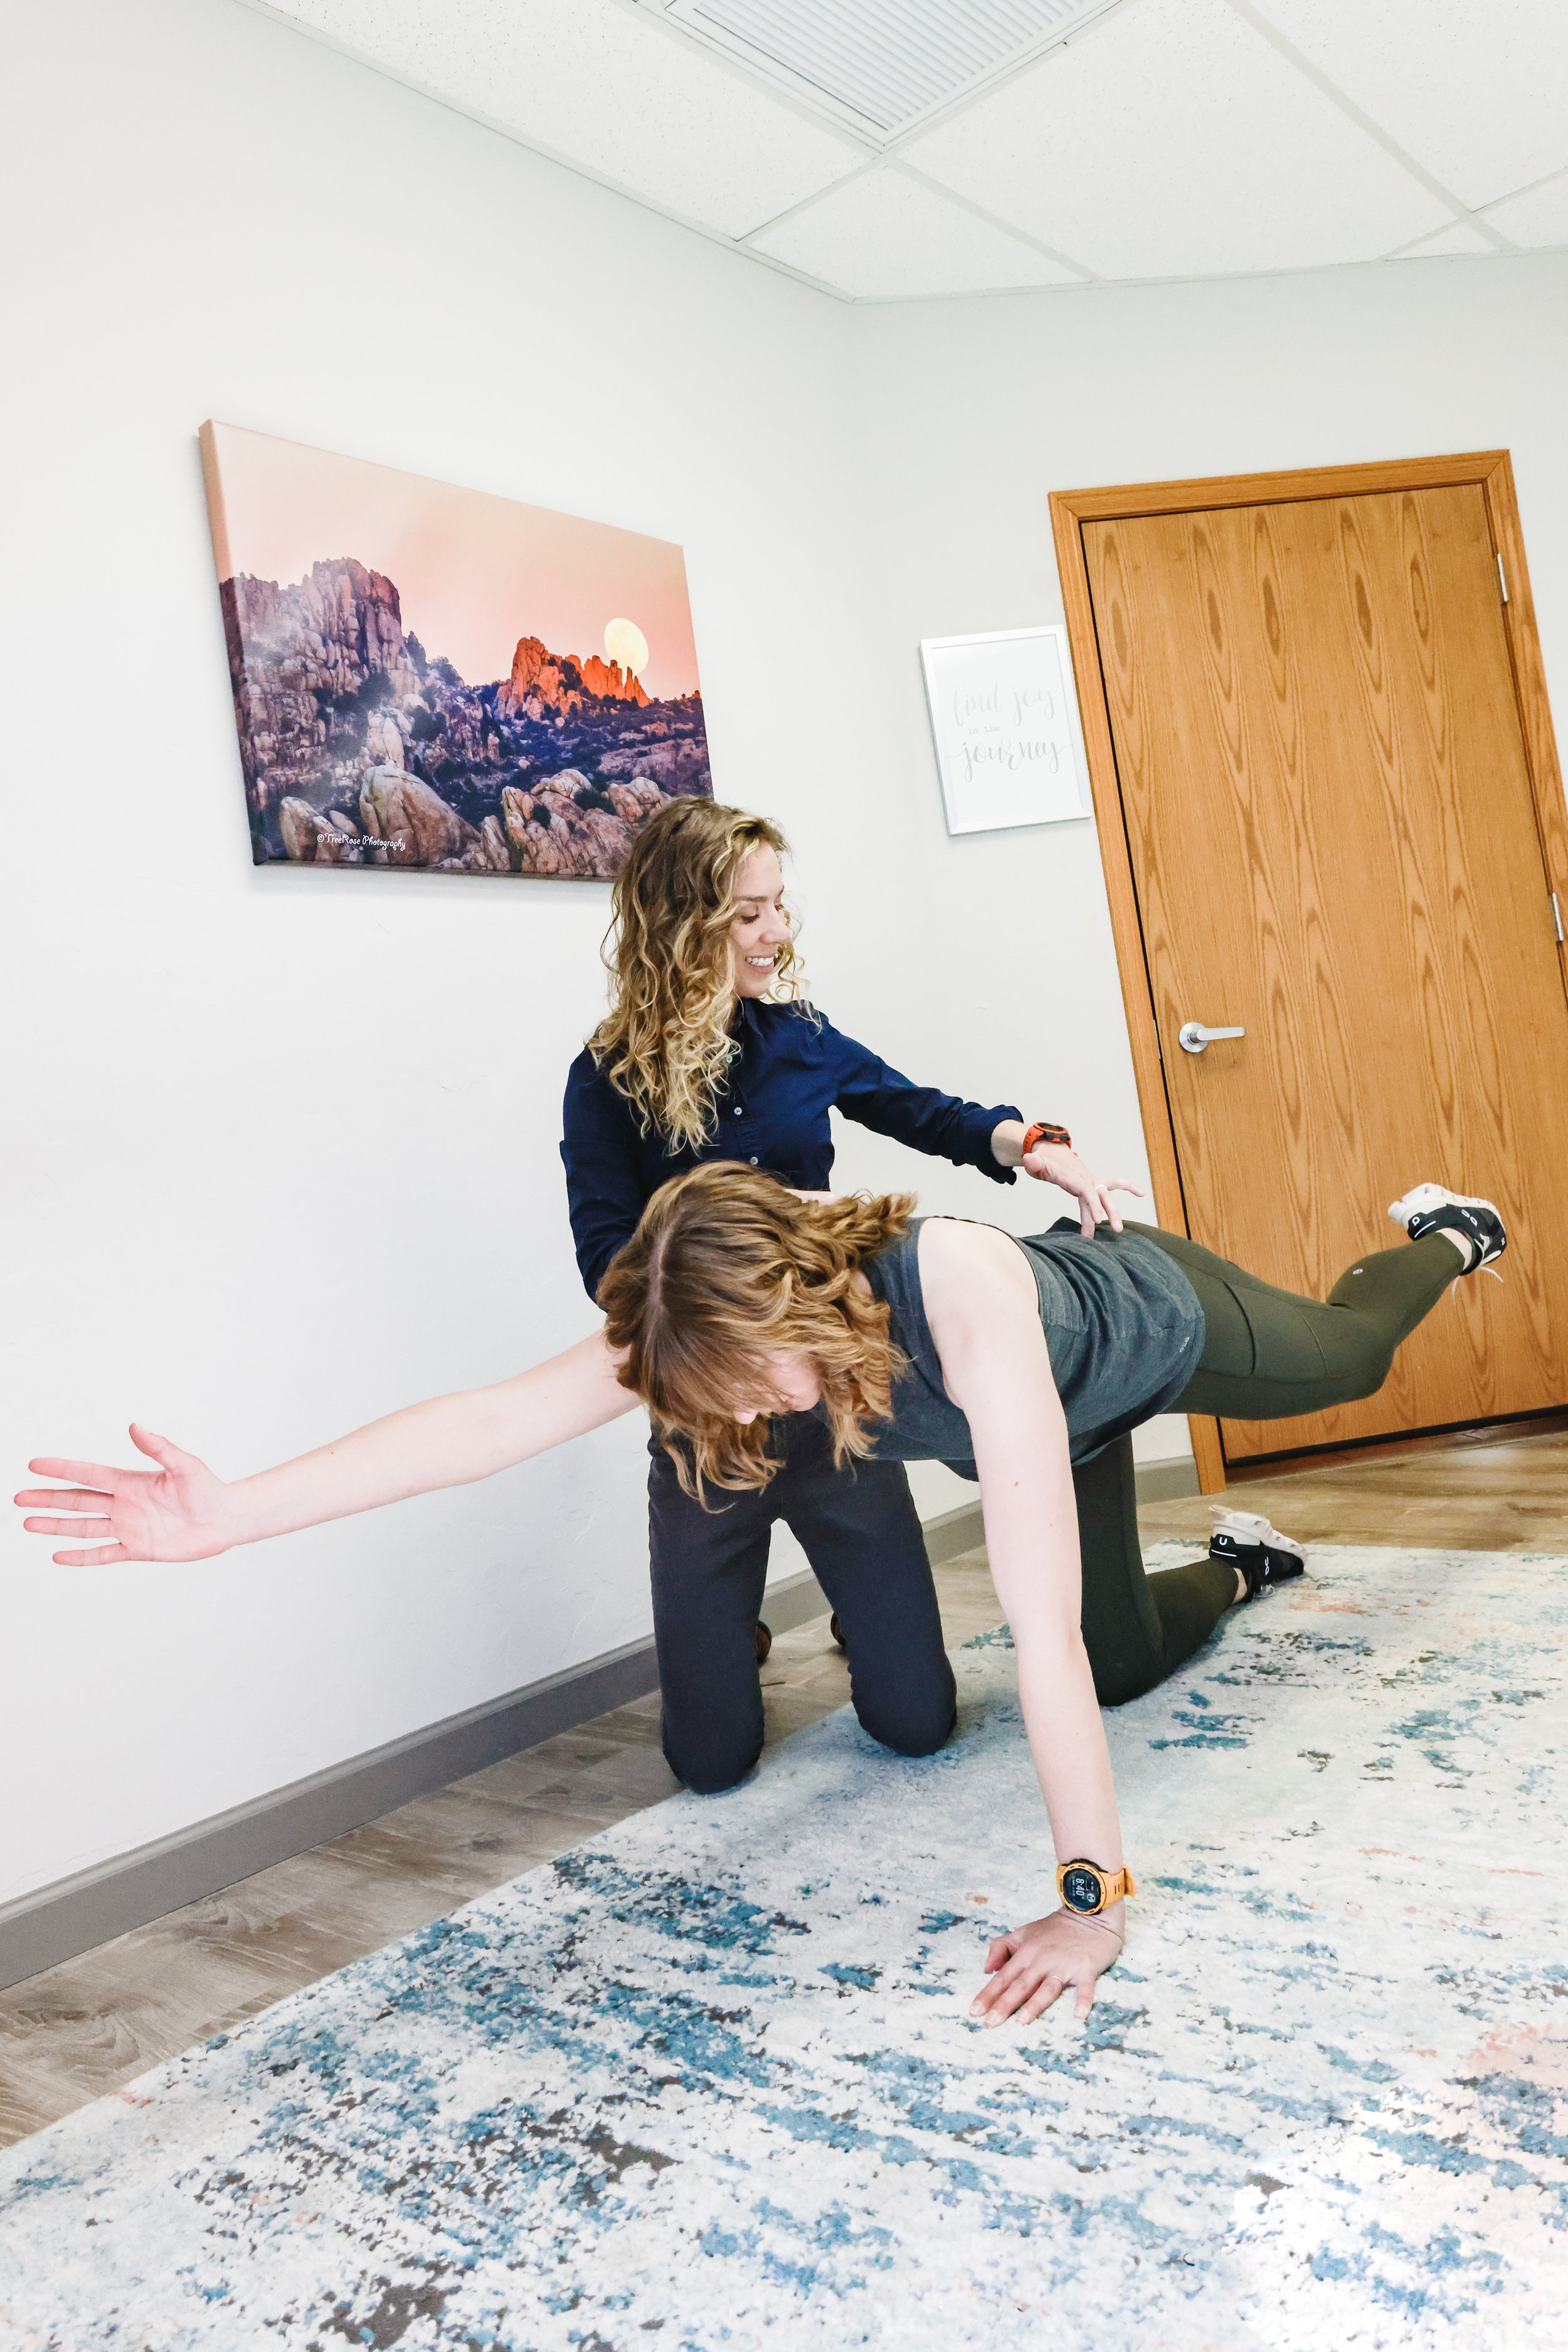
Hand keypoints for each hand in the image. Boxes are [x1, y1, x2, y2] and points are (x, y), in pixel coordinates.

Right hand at [16, 1427, 236, 1564]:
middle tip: (19, 1498)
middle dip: (48, 1499)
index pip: (88, 1473)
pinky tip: (59, 1556)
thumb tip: (135, 1426)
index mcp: (131, 1481)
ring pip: (84, 1527)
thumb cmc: (207, 1489)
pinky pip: (104, 1554)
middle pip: (77, 1500)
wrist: (224, 1520)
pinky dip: (82, 1557)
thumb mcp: (184, 1465)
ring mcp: (128, 1527)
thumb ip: (159, 1447)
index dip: (61, 1469)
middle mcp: (124, 1504)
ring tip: (28, 1523)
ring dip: (56, 1526)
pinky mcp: (138, 1549)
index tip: (34, 1465)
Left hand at [970, 1903, 1123, 2026]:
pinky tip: (1079, 2015)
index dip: (988, 1994)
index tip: (974, 2012)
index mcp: (1025, 1953)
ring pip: (1047, 1988)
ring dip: (1035, 2004)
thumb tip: (986, 1970)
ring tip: (1022, 2021)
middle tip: (989, 2023)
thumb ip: (1001, 1948)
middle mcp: (1042, 1960)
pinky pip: (1085, 1987)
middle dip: (1004, 2005)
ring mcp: (1064, 1964)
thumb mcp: (1023, 1932)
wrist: (1089, 1913)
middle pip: (1020, 1985)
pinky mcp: (1086, 1967)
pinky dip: (1083, 2000)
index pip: (1003, 1977)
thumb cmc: (1055, 1928)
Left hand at [1022, 1144, 1143, 1236]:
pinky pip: (1113, 1185)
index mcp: (1074, 1178)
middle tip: (1114, 1229)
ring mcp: (1091, 1182)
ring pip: (1107, 1196)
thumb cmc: (1043, 1162)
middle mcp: (1086, 1179)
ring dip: (1114, 1211)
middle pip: (1101, 1195)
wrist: (1050, 1153)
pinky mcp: (1093, 1185)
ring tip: (1118, 1230)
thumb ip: (1033, 1163)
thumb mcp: (1035, 1162)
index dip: (1093, 1205)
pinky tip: (1141, 1192)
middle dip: (1109, 1211)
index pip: (1086, 1192)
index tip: (1098, 1220)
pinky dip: (1128, 1186)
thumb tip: (1029, 1160)